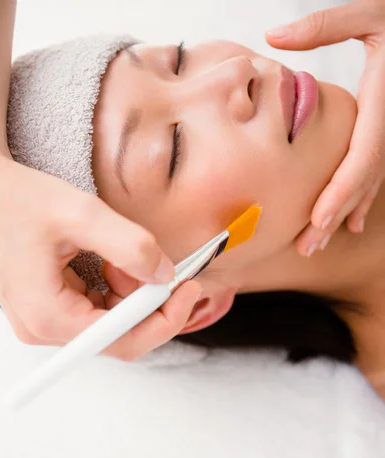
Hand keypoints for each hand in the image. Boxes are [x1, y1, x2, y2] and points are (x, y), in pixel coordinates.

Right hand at [0, 152, 201, 359]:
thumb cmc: (17, 201)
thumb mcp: (80, 213)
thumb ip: (129, 245)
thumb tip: (166, 275)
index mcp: (48, 315)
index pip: (123, 341)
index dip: (165, 320)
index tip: (189, 289)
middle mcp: (45, 329)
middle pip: (121, 337)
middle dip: (149, 303)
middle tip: (164, 267)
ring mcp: (47, 323)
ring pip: (112, 324)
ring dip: (132, 294)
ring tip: (125, 259)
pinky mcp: (52, 311)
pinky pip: (98, 312)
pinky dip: (117, 292)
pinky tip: (110, 265)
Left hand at [266, 0, 384, 255]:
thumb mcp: (372, 12)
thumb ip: (328, 24)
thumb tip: (273, 37)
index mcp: (383, 104)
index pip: (362, 158)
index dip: (340, 192)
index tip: (318, 219)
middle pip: (362, 182)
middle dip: (334, 216)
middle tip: (307, 246)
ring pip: (368, 183)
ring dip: (342, 214)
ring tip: (316, 242)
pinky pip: (374, 173)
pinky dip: (359, 198)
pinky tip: (349, 222)